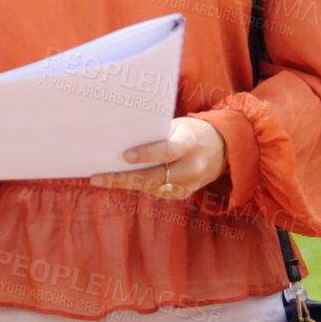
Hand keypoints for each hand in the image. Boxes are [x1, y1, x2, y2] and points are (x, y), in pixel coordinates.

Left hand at [89, 117, 224, 201]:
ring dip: (125, 183)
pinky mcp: (183, 194)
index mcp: (189, 145)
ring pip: (151, 187)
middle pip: (154, 176)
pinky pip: (156, 191)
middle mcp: (191, 168)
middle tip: (98, 177)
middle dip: (124, 177)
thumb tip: (124, 139)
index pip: (167, 151)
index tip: (125, 156)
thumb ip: (157, 135)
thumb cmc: (191, 132)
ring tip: (100, 180)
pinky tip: (117, 182)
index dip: (147, 154)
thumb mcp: (178, 126)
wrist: (222, 150)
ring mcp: (188, 185)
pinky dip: (137, 186)